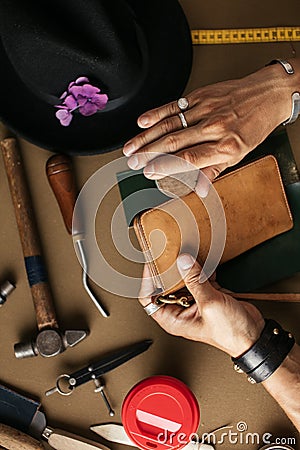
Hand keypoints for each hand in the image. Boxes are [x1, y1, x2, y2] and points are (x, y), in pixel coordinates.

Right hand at [124, 63, 298, 184]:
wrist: (269, 94)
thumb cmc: (255, 125)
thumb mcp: (240, 154)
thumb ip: (215, 170)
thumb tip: (200, 190)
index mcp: (226, 146)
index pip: (188, 158)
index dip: (165, 166)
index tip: (149, 172)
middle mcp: (215, 127)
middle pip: (174, 141)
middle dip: (148, 153)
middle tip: (132, 162)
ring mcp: (206, 109)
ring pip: (170, 124)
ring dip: (146, 137)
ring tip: (130, 147)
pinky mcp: (201, 95)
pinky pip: (174, 105)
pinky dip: (156, 113)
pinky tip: (142, 122)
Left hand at [139, 254, 264, 357]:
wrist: (255, 336)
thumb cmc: (231, 334)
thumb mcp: (210, 304)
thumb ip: (195, 281)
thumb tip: (183, 262)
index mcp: (173, 319)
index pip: (149, 298)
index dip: (148, 281)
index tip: (152, 264)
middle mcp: (181, 310)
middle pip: (166, 286)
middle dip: (168, 270)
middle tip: (168, 254)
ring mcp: (195, 301)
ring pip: (183, 279)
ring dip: (186, 267)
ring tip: (186, 253)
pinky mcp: (208, 294)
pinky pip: (200, 277)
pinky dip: (202, 269)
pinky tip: (205, 261)